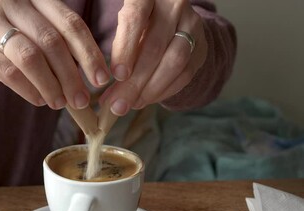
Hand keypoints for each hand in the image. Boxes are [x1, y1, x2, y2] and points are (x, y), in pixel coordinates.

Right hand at [0, 0, 109, 109]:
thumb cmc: (0, 37)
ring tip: (60, 103)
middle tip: (82, 99)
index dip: (89, 52)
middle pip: (51, 41)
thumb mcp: (29, 30)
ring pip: (30, 57)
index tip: (102, 78)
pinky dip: (28, 89)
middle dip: (72, 75)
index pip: (69, 22)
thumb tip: (90, 75)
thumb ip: (56, 43)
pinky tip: (39, 100)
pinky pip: (7, 71)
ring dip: (51, 85)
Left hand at [101, 0, 207, 115]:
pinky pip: (185, 74)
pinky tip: (146, 100)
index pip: (136, 18)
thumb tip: (105, 88)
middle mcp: (174, 6)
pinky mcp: (202, 46)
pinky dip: (164, 91)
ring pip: (174, 62)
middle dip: (135, 81)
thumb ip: (118, 47)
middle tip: (118, 104)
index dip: (126, 48)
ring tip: (131, 104)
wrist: (173, 18)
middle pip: (155, 47)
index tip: (117, 75)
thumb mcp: (125, 24)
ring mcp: (192, 26)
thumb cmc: (139, 22)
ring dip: (150, 90)